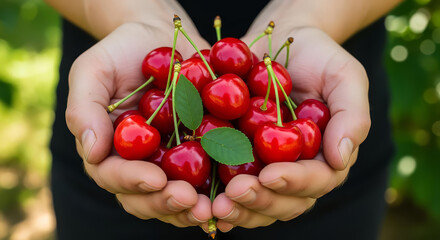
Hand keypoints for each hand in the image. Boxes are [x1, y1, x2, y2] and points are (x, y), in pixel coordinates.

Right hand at [66, 20, 211, 227]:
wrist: (161, 38)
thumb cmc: (121, 51)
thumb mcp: (93, 70)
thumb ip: (85, 109)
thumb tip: (92, 152)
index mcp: (110, 149)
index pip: (113, 176)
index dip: (132, 181)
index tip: (156, 179)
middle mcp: (139, 163)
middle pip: (146, 197)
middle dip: (167, 203)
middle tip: (191, 201)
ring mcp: (169, 161)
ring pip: (177, 196)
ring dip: (194, 208)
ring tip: (213, 208)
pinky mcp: (199, 152)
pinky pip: (208, 177)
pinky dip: (220, 190)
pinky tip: (237, 192)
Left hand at [212, 27, 370, 230]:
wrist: (280, 43)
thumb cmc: (318, 56)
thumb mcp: (344, 76)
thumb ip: (351, 115)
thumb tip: (340, 158)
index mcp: (325, 156)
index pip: (316, 180)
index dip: (294, 182)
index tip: (270, 175)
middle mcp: (297, 170)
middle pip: (284, 202)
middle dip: (260, 201)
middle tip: (235, 192)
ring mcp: (267, 169)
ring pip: (258, 204)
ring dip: (238, 208)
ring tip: (216, 205)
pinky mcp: (240, 161)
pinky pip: (230, 187)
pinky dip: (219, 199)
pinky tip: (204, 205)